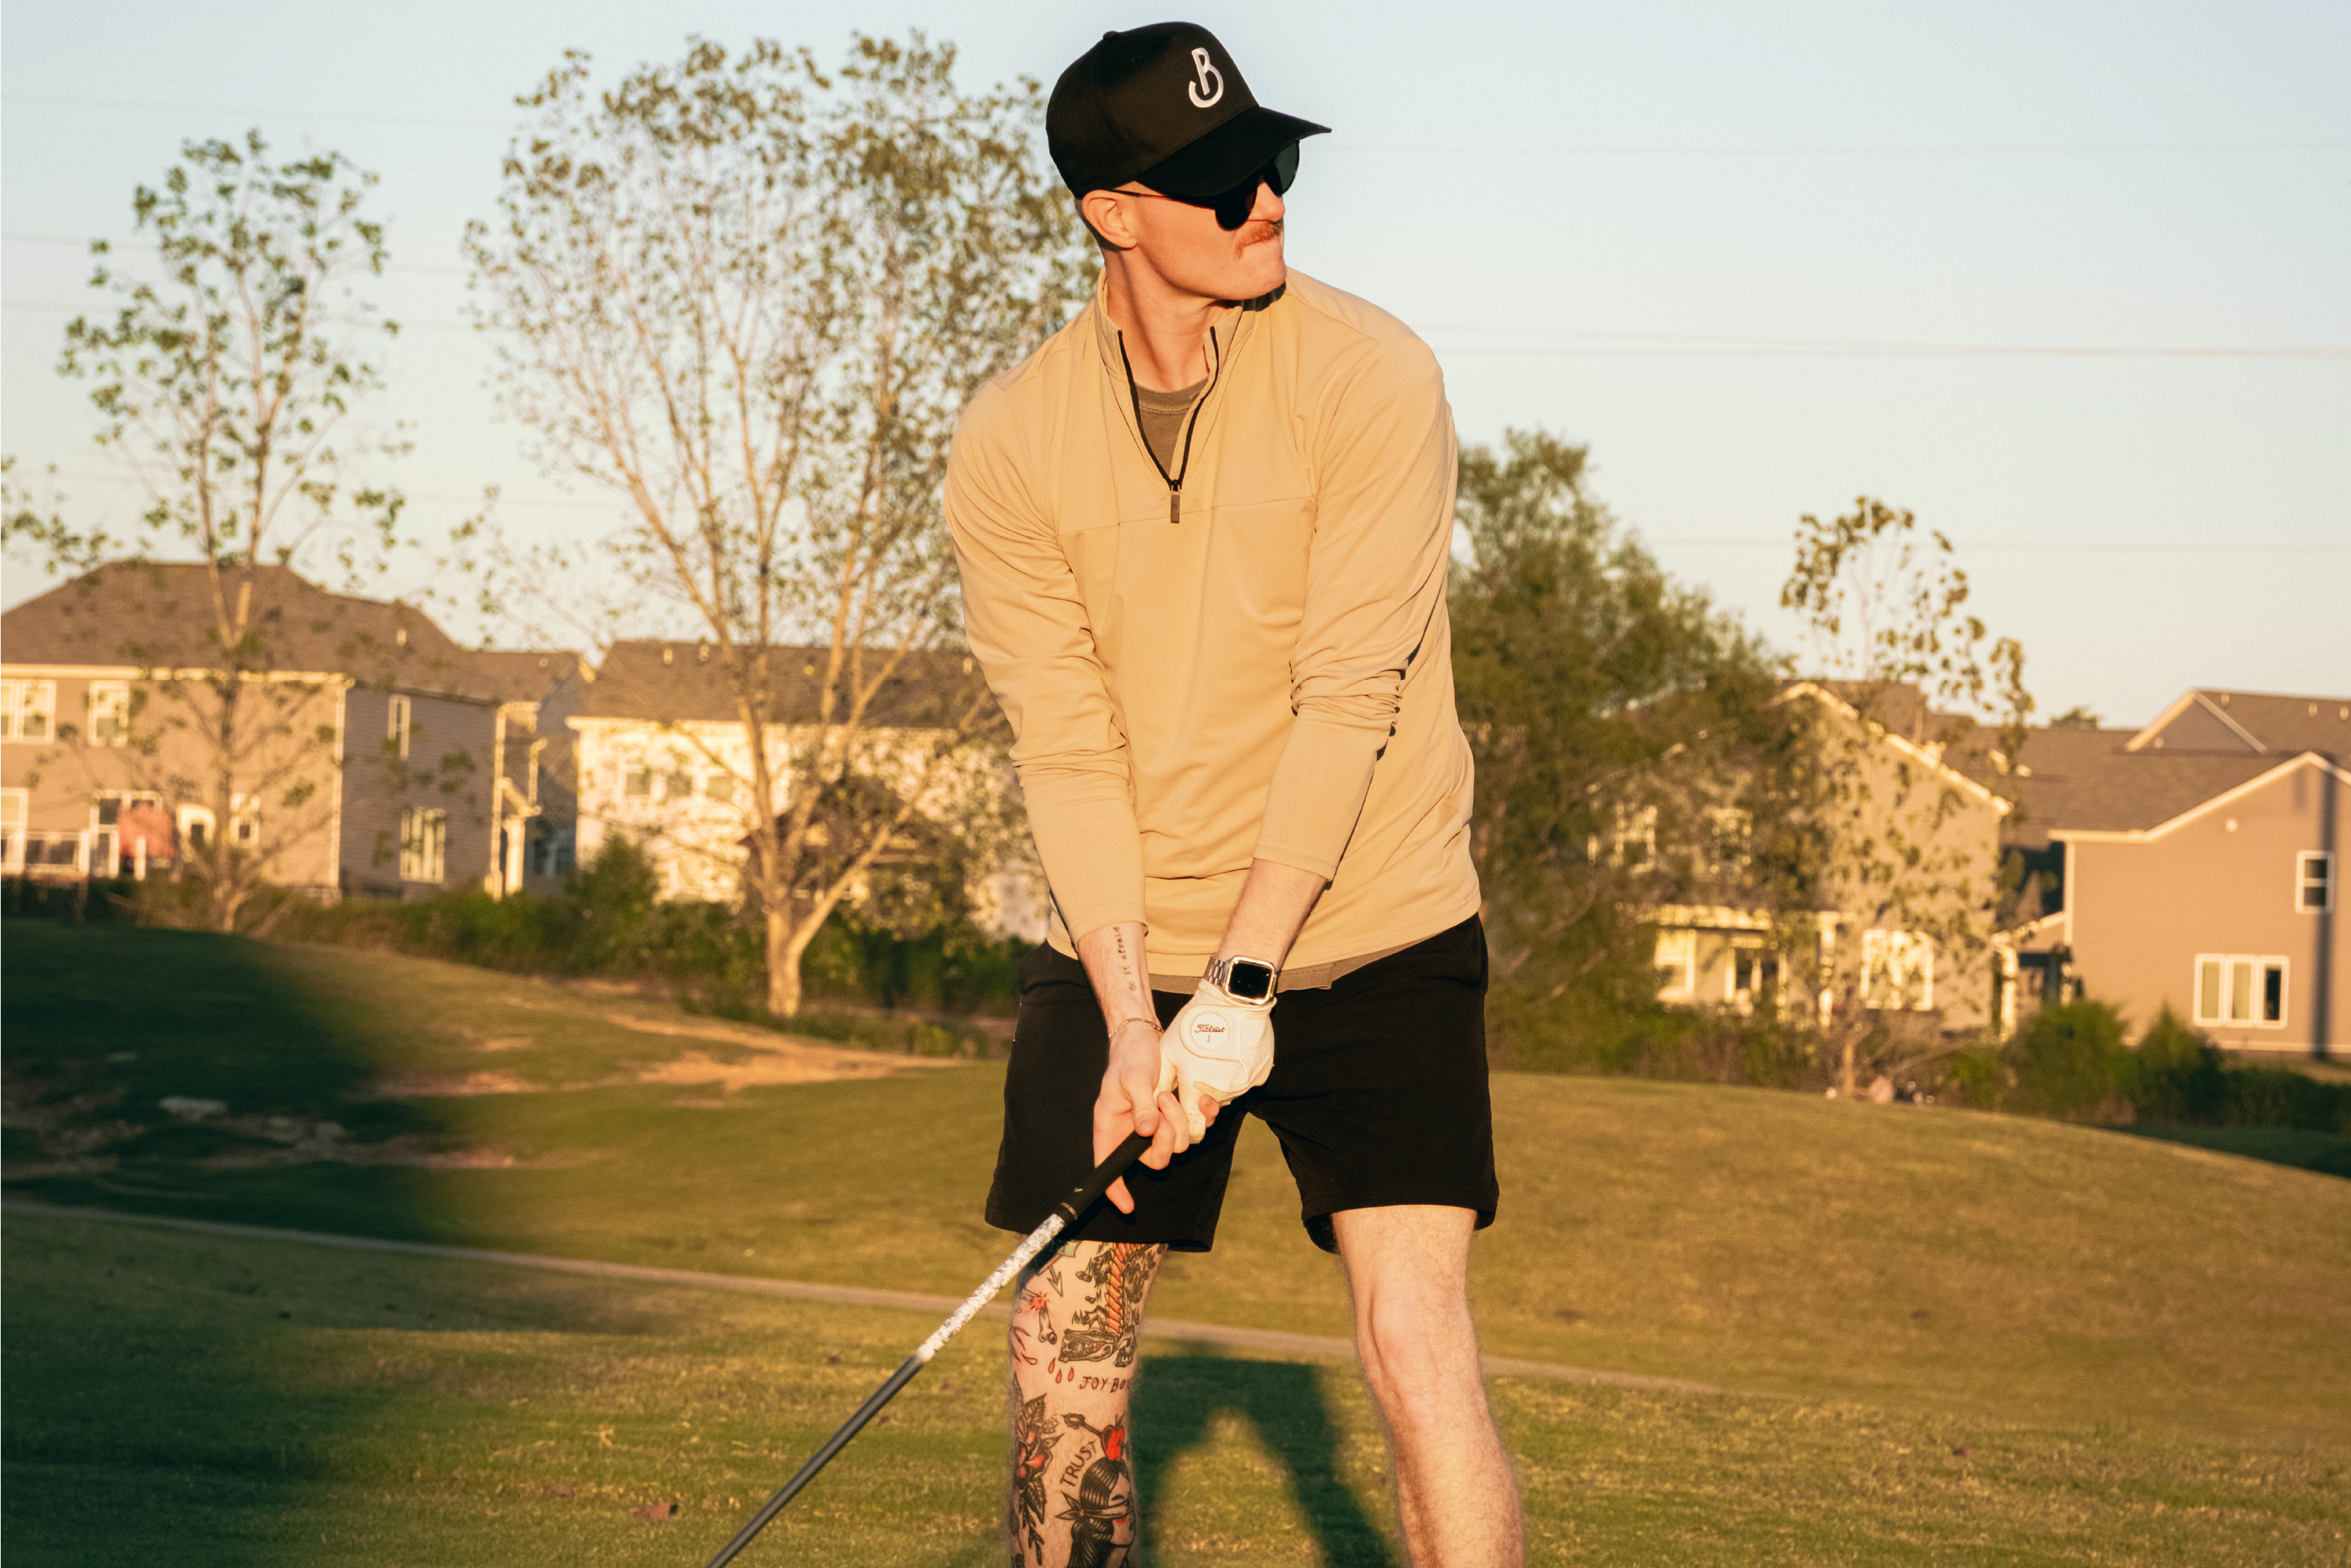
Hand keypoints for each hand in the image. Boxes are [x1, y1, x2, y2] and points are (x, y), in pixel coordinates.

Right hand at [1091, 1016, 1203, 1214]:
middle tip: (1162, 1107)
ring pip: (1178, 1145)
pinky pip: (1196, 1128)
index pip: (1109, 1166)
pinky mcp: (1179, 1115)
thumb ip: (1140, 1105)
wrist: (1145, 1037)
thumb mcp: (1131, 1079)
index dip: (1115, 1188)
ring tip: (1168, 1094)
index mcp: (1112, 1128)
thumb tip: (1147, 1131)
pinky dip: (1202, 1116)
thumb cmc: (1129, 1057)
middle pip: (1154, 1159)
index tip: (1127, 1204)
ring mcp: (1158, 1126)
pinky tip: (1202, 1100)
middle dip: (1164, 1139)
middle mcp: (1134, 1133)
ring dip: (1179, 1120)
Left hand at [1156, 981, 1274, 1141]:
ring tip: (1209, 1056)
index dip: (1183, 1124)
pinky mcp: (1260, 1075)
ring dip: (1217, 1084)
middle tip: (1192, 1073)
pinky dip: (1233, 1073)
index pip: (1193, 1131)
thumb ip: (1158, 1086)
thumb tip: (1151, 1110)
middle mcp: (1225, 1095)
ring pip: (1227, 1096)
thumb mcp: (1168, 1052)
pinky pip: (1242, 1081)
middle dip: (1200, 1101)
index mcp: (1199, 1093)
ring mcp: (1245, 1085)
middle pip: (1210, 1112)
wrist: (1233, 998)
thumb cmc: (1195, 1022)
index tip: (1178, 1105)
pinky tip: (1226, 1053)